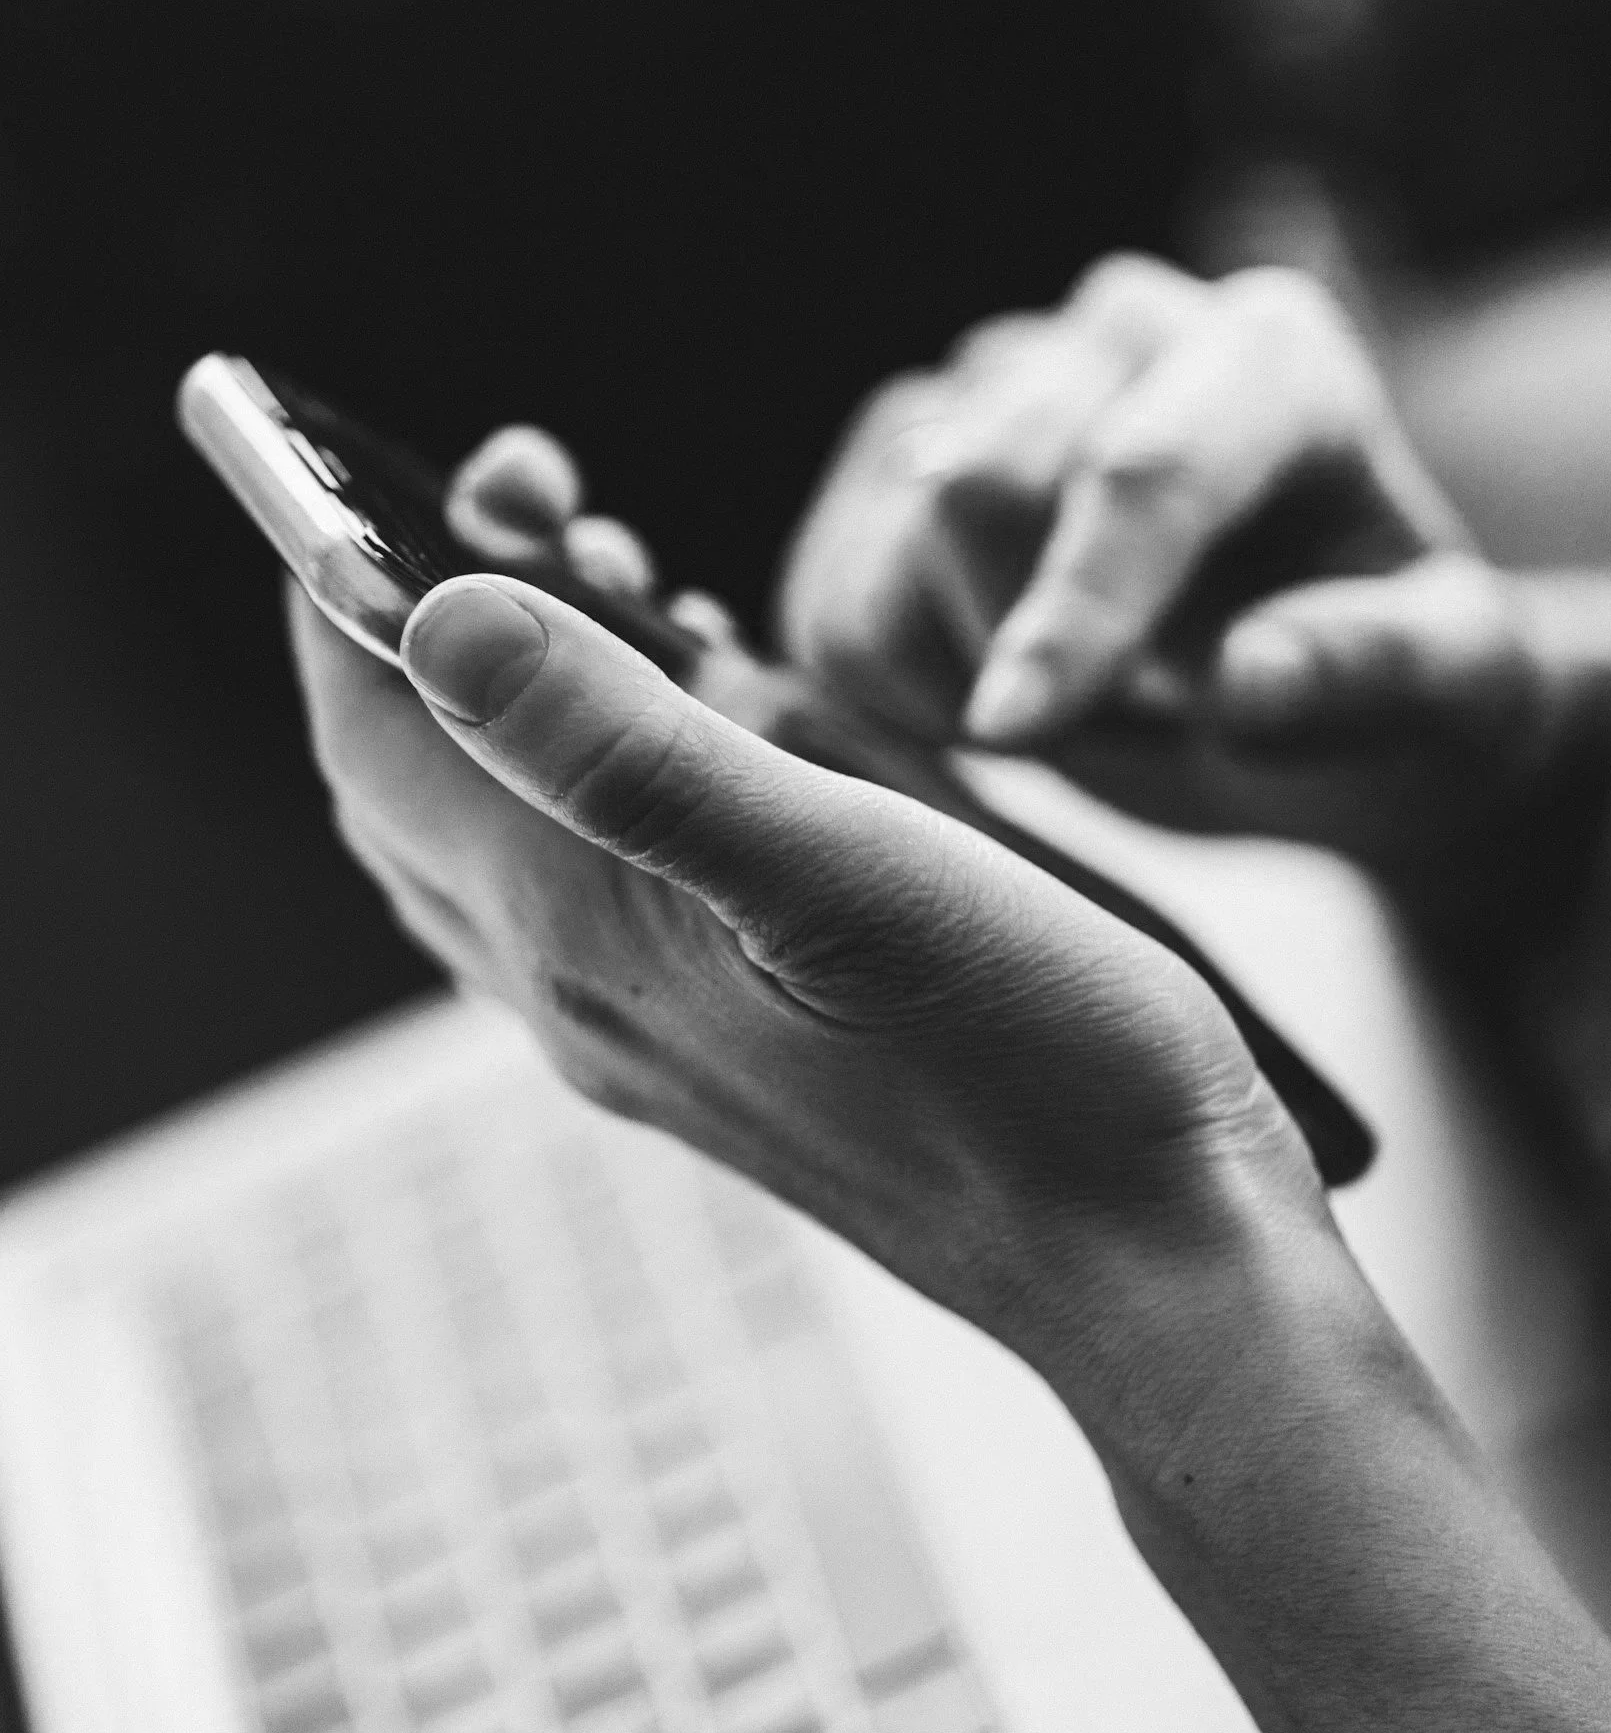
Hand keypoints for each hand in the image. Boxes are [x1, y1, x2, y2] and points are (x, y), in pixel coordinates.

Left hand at [287, 495, 1333, 1463]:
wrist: (1150, 1264)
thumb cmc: (1037, 1066)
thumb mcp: (847, 869)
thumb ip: (634, 751)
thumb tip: (441, 616)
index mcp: (584, 933)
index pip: (372, 735)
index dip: (338, 588)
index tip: (365, 468)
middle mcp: (582, 994)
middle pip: (410, 781)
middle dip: (418, 624)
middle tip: (527, 501)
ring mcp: (649, 1035)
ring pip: (497, 836)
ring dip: (511, 696)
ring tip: (616, 575)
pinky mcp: (727, 1052)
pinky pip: (591, 889)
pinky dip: (597, 775)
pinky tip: (710, 724)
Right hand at [777, 257, 1610, 928]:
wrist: (1304, 678)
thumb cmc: (1395, 676)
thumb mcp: (1455, 692)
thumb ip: (1375, 673)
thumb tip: (1248, 677)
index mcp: (1272, 359)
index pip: (1140, 469)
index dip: (1072, 608)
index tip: (1012, 735)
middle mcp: (1121, 328)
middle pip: (978, 486)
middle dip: (1024, 653)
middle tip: (1131, 729)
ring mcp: (997, 377)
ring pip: (885, 541)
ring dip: (961, 677)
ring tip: (1080, 713)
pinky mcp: (898, 448)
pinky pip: (826, 596)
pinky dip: (885, 688)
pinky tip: (989, 698)